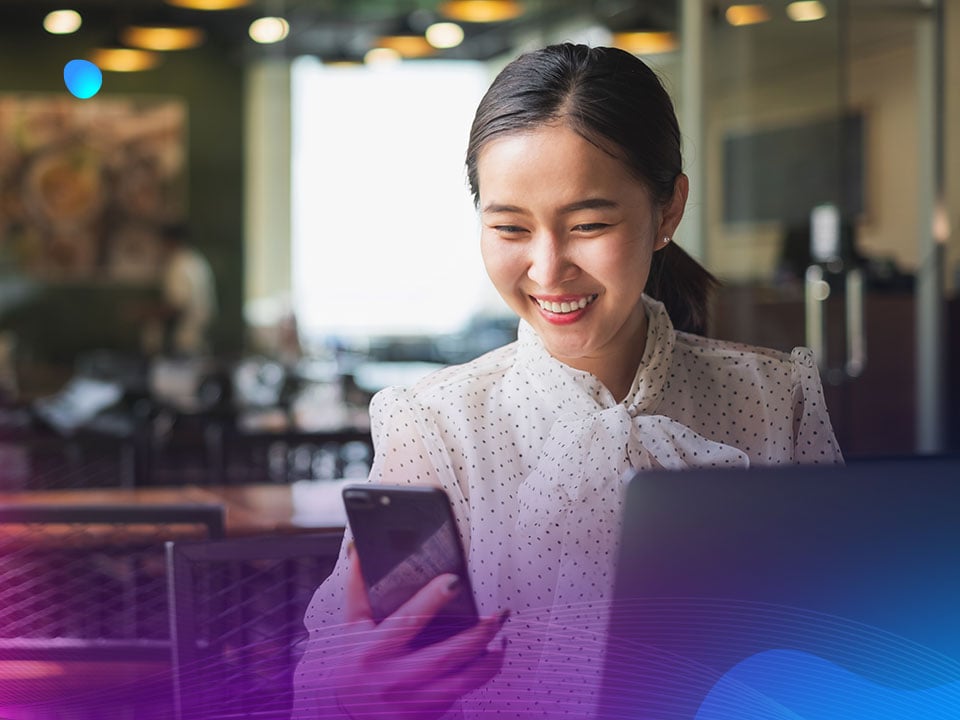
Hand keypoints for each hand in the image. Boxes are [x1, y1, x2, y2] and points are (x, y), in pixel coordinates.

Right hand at [330, 547, 507, 718]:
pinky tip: (492, 655)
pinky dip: (483, 674)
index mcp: (374, 650)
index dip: (431, 600)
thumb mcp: (352, 626)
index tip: (454, 581)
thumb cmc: (355, 663)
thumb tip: (359, 550)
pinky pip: (463, 692)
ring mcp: (413, 699)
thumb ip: (357, 588)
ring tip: (502, 637)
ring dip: (488, 659)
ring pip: (461, 681)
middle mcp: (394, 677)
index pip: (406, 621)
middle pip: (443, 656)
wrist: (349, 715)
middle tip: (497, 614)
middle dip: (476, 635)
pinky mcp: (428, 712)